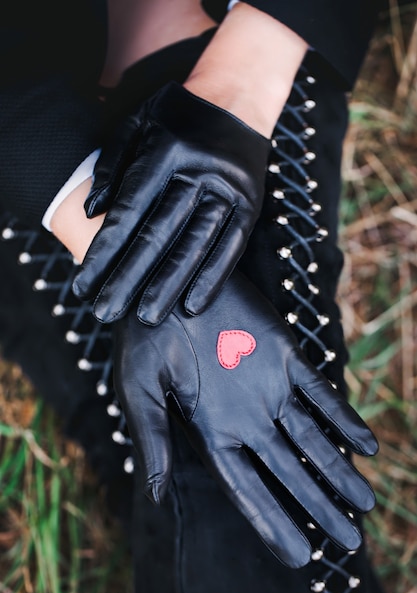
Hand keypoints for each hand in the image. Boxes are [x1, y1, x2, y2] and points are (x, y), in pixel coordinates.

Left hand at [72, 81, 269, 324]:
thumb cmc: (178, 116)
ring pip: (195, 246)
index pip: (129, 211)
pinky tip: (193, 305)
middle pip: (159, 234)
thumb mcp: (139, 122)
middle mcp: (199, 172)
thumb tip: (92, 211)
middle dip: (130, 277)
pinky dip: (213, 278)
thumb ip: (113, 163)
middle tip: (108, 312)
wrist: (237, 100)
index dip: (104, 250)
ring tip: (148, 317)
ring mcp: (229, 190)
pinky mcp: (250, 206)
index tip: (84, 282)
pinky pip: (231, 248)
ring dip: (170, 285)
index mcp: (166, 151)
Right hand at [112, 270, 377, 567]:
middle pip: (288, 471)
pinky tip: (366, 445)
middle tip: (350, 542)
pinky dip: (344, 416)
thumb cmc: (144, 336)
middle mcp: (246, 416)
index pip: (246, 488)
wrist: (168, 283)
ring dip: (339, 469)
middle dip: (318, 506)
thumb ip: (154, 440)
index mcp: (212, 430)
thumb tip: (154, 495)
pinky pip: (321, 391)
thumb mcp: (141, 390)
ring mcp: (269, 387)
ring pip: (312, 437)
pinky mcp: (285, 355)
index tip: (300, 557)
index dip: (271, 522)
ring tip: (365, 504)